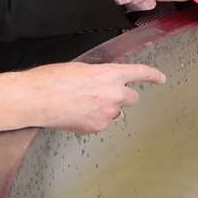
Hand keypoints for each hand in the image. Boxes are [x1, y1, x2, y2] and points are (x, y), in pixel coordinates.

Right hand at [16, 62, 166, 132]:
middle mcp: (115, 94)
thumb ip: (99, 76)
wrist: (37, 99)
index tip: (161, 78)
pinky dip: (93, 120)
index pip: (140, 73)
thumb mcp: (81, 69)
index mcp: (111, 74)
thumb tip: (102, 82)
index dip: (153, 75)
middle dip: (124, 96)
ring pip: (116, 113)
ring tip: (82, 104)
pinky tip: (76, 115)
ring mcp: (107, 114)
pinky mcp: (97, 128)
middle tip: (107, 95)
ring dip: (106, 109)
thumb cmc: (53, 79)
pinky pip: (101, 124)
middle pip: (133, 98)